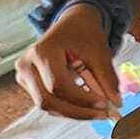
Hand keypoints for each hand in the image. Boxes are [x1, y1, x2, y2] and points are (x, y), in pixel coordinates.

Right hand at [15, 3, 120, 120]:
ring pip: (47, 105)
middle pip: (47, 100)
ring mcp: (24, 76)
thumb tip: (116, 104)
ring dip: (74, 112)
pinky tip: (87, 106)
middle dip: (77, 111)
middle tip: (103, 114)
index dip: (82, 99)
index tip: (105, 105)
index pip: (58, 85)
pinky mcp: (28, 84)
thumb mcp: (100, 52)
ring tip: (98, 110)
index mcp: (42, 51)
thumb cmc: (84, 35)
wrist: (72, 24)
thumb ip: (107, 78)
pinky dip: (68, 107)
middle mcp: (26, 65)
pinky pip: (48, 102)